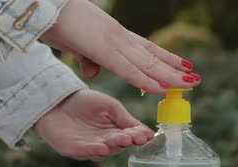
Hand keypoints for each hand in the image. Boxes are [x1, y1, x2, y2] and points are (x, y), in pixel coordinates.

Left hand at [34, 89, 154, 160]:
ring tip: (123, 140)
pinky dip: (94, 150)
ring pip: (104, 150)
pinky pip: (84, 152)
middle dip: (126, 140)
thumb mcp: (110, 106)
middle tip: (135, 138)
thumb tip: (149, 133)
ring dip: (113, 146)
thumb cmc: (84, 102)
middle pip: (118, 145)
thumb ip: (126, 119)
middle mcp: (103, 143)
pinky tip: (103, 148)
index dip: (138, 136)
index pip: (130, 137)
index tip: (146, 136)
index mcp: (114, 132)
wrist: (56, 98)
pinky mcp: (72, 150)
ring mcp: (88, 148)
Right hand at [41, 0, 200, 93]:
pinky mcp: (104, 50)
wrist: (44, 8)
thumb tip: (93, 72)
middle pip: (151, 56)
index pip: (144, 48)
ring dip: (169, 75)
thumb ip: (86, 58)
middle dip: (172, 68)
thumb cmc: (56, 22)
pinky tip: (162, 87)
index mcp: (112, 36)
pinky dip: (146, 80)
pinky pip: (129, 70)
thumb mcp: (74, 45)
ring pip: (147, 63)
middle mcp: (118, 37)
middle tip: (194, 79)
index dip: (163, 58)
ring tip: (190, 83)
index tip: (181, 64)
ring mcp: (114, 42)